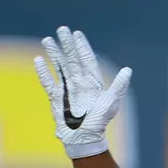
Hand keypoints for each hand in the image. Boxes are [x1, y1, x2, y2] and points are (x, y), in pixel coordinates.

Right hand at [34, 26, 130, 158]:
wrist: (85, 138)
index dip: (83, 47)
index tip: (77, 34)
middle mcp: (80, 84)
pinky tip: (38, 60)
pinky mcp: (56, 98)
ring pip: (59, 67)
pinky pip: (48, 82)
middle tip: (62, 29)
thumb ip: (119, 86)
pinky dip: (44, 72)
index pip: (87, 61)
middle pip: (72, 60)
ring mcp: (67, 90)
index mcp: (93, 84)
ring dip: (54, 54)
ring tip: (48, 40)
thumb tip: (129, 70)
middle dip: (67, 45)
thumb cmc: (100, 122)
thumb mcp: (111, 102)